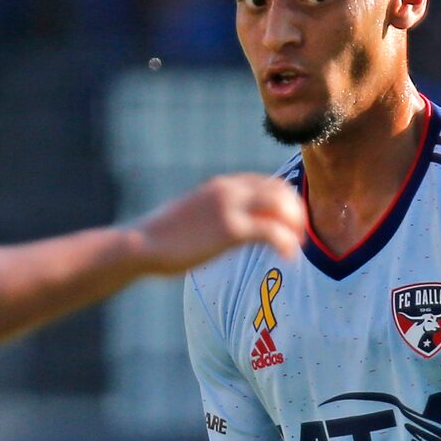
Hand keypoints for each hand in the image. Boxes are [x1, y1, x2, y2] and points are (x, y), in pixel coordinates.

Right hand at [132, 174, 304, 274]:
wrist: (141, 244)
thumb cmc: (162, 238)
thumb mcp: (192, 215)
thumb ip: (213, 214)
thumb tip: (223, 227)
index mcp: (221, 185)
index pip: (268, 183)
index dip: (286, 201)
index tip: (290, 222)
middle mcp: (229, 189)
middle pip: (280, 191)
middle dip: (295, 212)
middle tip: (299, 236)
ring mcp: (231, 207)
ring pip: (281, 206)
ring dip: (295, 226)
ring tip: (296, 246)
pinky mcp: (231, 230)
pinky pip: (272, 232)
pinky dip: (286, 244)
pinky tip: (287, 257)